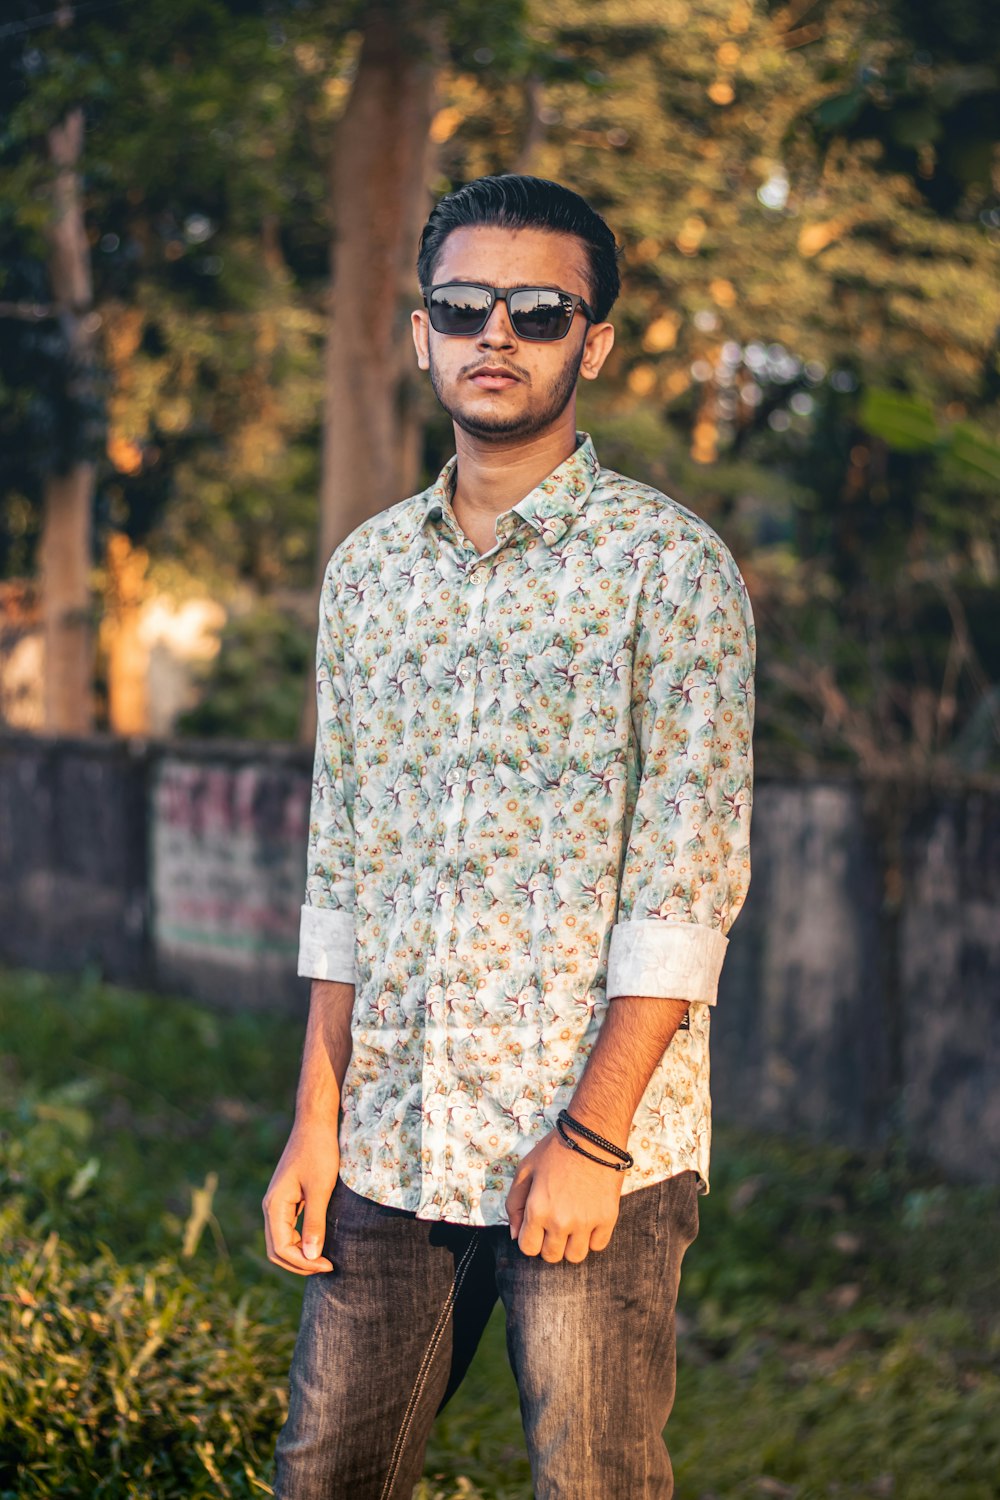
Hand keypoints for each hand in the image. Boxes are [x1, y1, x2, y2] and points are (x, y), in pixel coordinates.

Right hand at [262, 1115, 339, 1275]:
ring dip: (300, 1254)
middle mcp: (271, 1206)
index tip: (328, 1265)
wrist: (316, 1123)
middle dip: (299, 1264)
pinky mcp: (288, 1198)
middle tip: (327, 1267)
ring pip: (282, 1240)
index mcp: (274, 1205)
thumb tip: (310, 1256)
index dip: (303, 1263)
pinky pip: (289, 1228)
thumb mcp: (321, 1188)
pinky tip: (319, 1242)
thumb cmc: (319, 1151)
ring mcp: (278, 1202)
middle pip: (277, 1249)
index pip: (281, 1248)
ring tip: (324, 1260)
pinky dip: (301, 1241)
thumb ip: (314, 1223)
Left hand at [505, 1128, 624, 1263]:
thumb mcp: (525, 1170)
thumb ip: (514, 1204)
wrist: (593, 1135)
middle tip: (554, 1223)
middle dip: (548, 1243)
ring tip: (571, 1225)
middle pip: (551, 1256)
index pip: (528, 1248)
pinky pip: (597, 1246)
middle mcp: (561, 1221)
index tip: (536, 1227)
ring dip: (570, 1245)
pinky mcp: (608, 1218)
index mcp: (537, 1210)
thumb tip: (514, 1235)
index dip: (529, 1239)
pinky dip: (592, 1238)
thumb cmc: (556, 1150)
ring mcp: (586, 1222)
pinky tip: (588, 1220)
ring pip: (575, 1256)